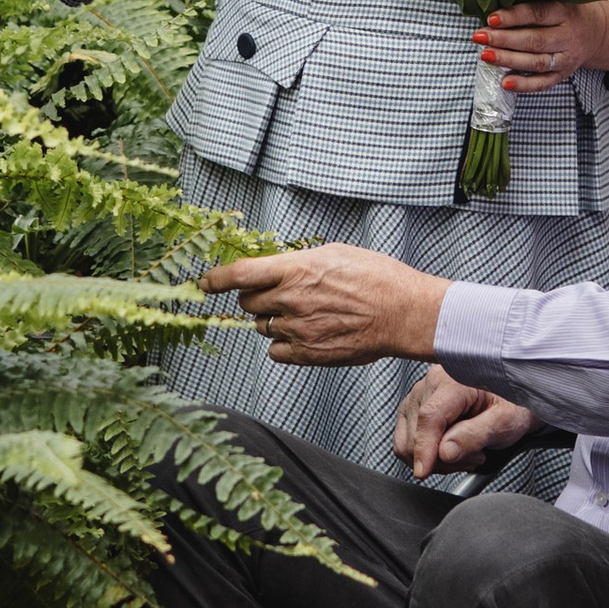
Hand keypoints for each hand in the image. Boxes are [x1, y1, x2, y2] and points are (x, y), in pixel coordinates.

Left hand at [199, 244, 445, 365]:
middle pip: (247, 302)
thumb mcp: (335, 253)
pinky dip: (282, 344)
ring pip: (262, 327)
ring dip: (272, 319)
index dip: (216, 279)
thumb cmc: (377, 278)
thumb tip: (278, 267)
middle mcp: (291, 300)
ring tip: (303, 313)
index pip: (239, 274)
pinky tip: (304, 334)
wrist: (404, 313)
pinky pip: (275, 351)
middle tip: (277, 294)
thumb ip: (299, 261)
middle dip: (254, 297)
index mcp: (295, 270)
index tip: (204, 282)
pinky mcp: (308, 355)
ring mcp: (298, 330)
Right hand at [394, 366, 537, 478]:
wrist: (514, 401)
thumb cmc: (514, 405)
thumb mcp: (505, 422)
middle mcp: (430, 383)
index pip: (429, 416)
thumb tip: (445, 452)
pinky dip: (427, 455)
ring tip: (467, 452)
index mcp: (453, 379)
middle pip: (416, 432)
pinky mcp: (412, 411)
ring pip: (407, 441)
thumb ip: (475, 435)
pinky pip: (407, 443)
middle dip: (441, 457)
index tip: (424, 471)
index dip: (424, 447)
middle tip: (475, 456)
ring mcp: (418, 396)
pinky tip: (453, 449)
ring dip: (435, 458)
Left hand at [474, 0, 608, 92]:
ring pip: (536, 62)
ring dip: (509, 60)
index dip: (515, 16)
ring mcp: (567, 58)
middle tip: (479, 36)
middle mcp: (568, 37)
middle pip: (534, 40)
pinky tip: (505, 82)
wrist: (599, 33)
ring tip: (485, 55)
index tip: (491, 16)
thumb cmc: (570, 11)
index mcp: (567, 12)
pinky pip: (543, 83)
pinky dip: (524, 85)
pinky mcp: (563, 75)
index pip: (539, 14)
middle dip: (504, 39)